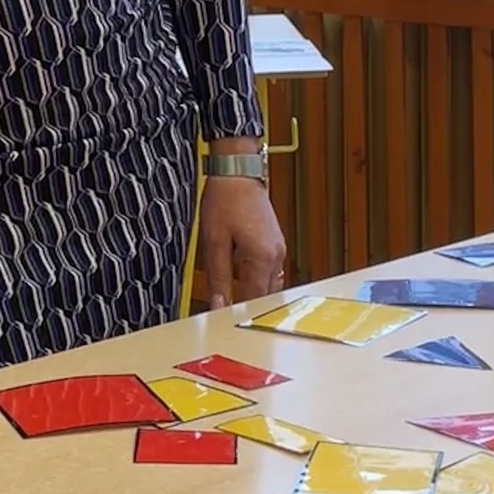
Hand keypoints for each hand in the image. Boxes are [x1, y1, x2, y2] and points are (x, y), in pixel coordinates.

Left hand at [195, 176, 286, 310]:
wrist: (238, 172)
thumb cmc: (225, 200)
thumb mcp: (214, 242)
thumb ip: (219, 277)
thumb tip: (219, 304)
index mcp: (262, 258)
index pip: (253, 300)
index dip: (237, 313)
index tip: (222, 321)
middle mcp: (276, 256)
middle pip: (265, 296)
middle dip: (248, 307)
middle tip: (226, 316)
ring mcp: (279, 249)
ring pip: (270, 285)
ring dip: (254, 294)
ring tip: (233, 301)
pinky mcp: (276, 243)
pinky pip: (270, 271)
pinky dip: (258, 280)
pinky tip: (243, 280)